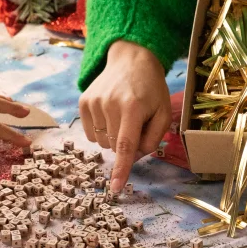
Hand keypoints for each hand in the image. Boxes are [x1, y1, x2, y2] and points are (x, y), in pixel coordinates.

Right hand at [79, 40, 171, 192]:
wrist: (130, 59)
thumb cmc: (151, 89)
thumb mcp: (163, 112)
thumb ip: (153, 138)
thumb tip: (134, 157)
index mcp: (133, 107)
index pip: (126, 145)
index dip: (121, 169)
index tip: (115, 188)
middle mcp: (110, 104)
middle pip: (115, 147)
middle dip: (126, 144)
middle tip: (136, 124)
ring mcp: (93, 102)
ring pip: (102, 142)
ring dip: (113, 137)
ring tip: (122, 115)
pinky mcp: (83, 102)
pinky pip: (91, 133)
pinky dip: (101, 131)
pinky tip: (109, 113)